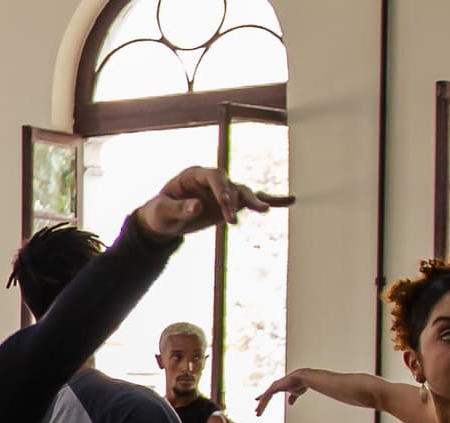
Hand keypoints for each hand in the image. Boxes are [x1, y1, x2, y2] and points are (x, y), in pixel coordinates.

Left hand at [134, 166, 289, 239]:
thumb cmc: (159, 212)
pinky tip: (290, 201)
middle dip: (236, 201)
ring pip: (243, 193)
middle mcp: (213, 181)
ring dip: (254, 202)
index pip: (214, 178)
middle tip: (234, 218)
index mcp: (195, 175)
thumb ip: (179, 209)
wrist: (162, 220)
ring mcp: (223, 192)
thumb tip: (197, 207)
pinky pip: (249, 201)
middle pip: (231, 186)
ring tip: (265, 210)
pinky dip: (270, 200)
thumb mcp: (163, 212)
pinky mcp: (230, 204)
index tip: (225, 208)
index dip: (221, 191)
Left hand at [254, 371, 311, 415]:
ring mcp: (274, 386)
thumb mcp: (296, 393)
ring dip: (261, 406)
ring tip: (257, 413)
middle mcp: (275, 385)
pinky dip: (262, 403)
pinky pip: (265, 397)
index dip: (264, 397)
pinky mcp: (273, 388)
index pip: (269, 393)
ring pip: (264, 398)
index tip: (258, 401)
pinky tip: (259, 408)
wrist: (303, 378)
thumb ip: (292, 397)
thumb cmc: (301, 384)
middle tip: (256, 411)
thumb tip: (290, 404)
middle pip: (266, 397)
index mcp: (280, 386)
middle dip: (261, 404)